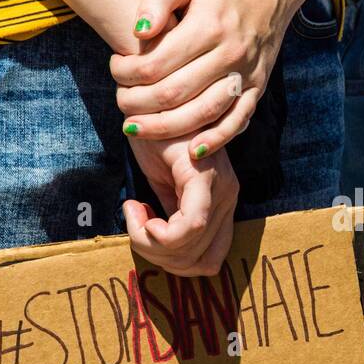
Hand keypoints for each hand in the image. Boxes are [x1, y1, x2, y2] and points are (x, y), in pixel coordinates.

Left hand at [109, 0, 311, 159]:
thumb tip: (139, 31)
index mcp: (209, 25)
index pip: (157, 63)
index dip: (128, 73)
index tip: (115, 69)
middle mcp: (230, 53)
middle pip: (175, 93)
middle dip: (139, 103)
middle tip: (120, 102)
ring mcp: (247, 74)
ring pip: (202, 114)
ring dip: (166, 129)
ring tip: (136, 129)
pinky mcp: (258, 87)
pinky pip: (237, 121)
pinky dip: (215, 140)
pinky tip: (191, 152)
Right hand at [124, 136, 239, 275]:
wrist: (146, 99)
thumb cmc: (154, 137)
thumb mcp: (164, 185)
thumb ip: (172, 215)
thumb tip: (165, 250)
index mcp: (223, 202)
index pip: (209, 262)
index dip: (171, 263)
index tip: (144, 232)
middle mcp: (229, 198)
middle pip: (199, 263)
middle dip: (159, 256)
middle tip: (136, 226)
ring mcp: (220, 189)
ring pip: (190, 251)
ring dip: (151, 244)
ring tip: (135, 213)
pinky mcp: (203, 178)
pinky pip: (187, 228)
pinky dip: (153, 232)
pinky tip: (134, 208)